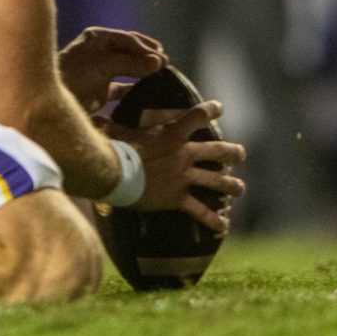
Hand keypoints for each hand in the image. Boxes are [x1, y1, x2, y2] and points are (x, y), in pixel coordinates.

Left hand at [59, 27, 164, 110]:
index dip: (146, 47)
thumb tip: (159, 61)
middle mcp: (98, 51)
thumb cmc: (74, 76)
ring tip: (162, 75)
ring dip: (143, 71)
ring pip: (127, 68)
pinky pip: (122, 87)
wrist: (49, 101)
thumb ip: (131, 63)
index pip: (127, 39)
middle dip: (147, 57)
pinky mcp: (99, 90)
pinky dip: (135, 88)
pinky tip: (148, 92)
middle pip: (129, 51)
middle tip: (166, 64)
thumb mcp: (103, 65)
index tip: (163, 58)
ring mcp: (99, 70)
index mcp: (96, 38)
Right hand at [108, 99, 246, 234]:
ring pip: (215, 181)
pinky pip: (199, 211)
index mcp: (172, 134)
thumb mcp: (116, 127)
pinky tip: (224, 226)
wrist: (113, 174)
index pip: (197, 116)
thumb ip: (113, 120)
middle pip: (216, 151)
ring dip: (230, 185)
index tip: (219, 108)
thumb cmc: (112, 147)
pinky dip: (213, 219)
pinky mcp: (177, 198)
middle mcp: (183, 154)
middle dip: (232, 152)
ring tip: (240, 188)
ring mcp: (182, 177)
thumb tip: (95, 113)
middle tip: (241, 153)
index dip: (211, 111)